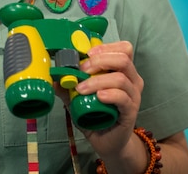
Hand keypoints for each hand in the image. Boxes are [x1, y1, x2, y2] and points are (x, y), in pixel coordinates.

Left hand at [74, 40, 144, 161]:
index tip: (87, 53)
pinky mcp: (131, 111)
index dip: (106, 47)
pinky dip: (109, 94)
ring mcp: (133, 95)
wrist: (108, 141)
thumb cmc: (96, 115)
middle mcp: (132, 80)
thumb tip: (53, 77)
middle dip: (99, 61)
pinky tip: (98, 97)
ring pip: (121, 78)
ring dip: (97, 80)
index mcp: (123, 71)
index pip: (123, 49)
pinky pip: (123, 97)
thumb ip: (68, 87)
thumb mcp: (78, 99)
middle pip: (123, 58)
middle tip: (82, 69)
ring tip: (81, 89)